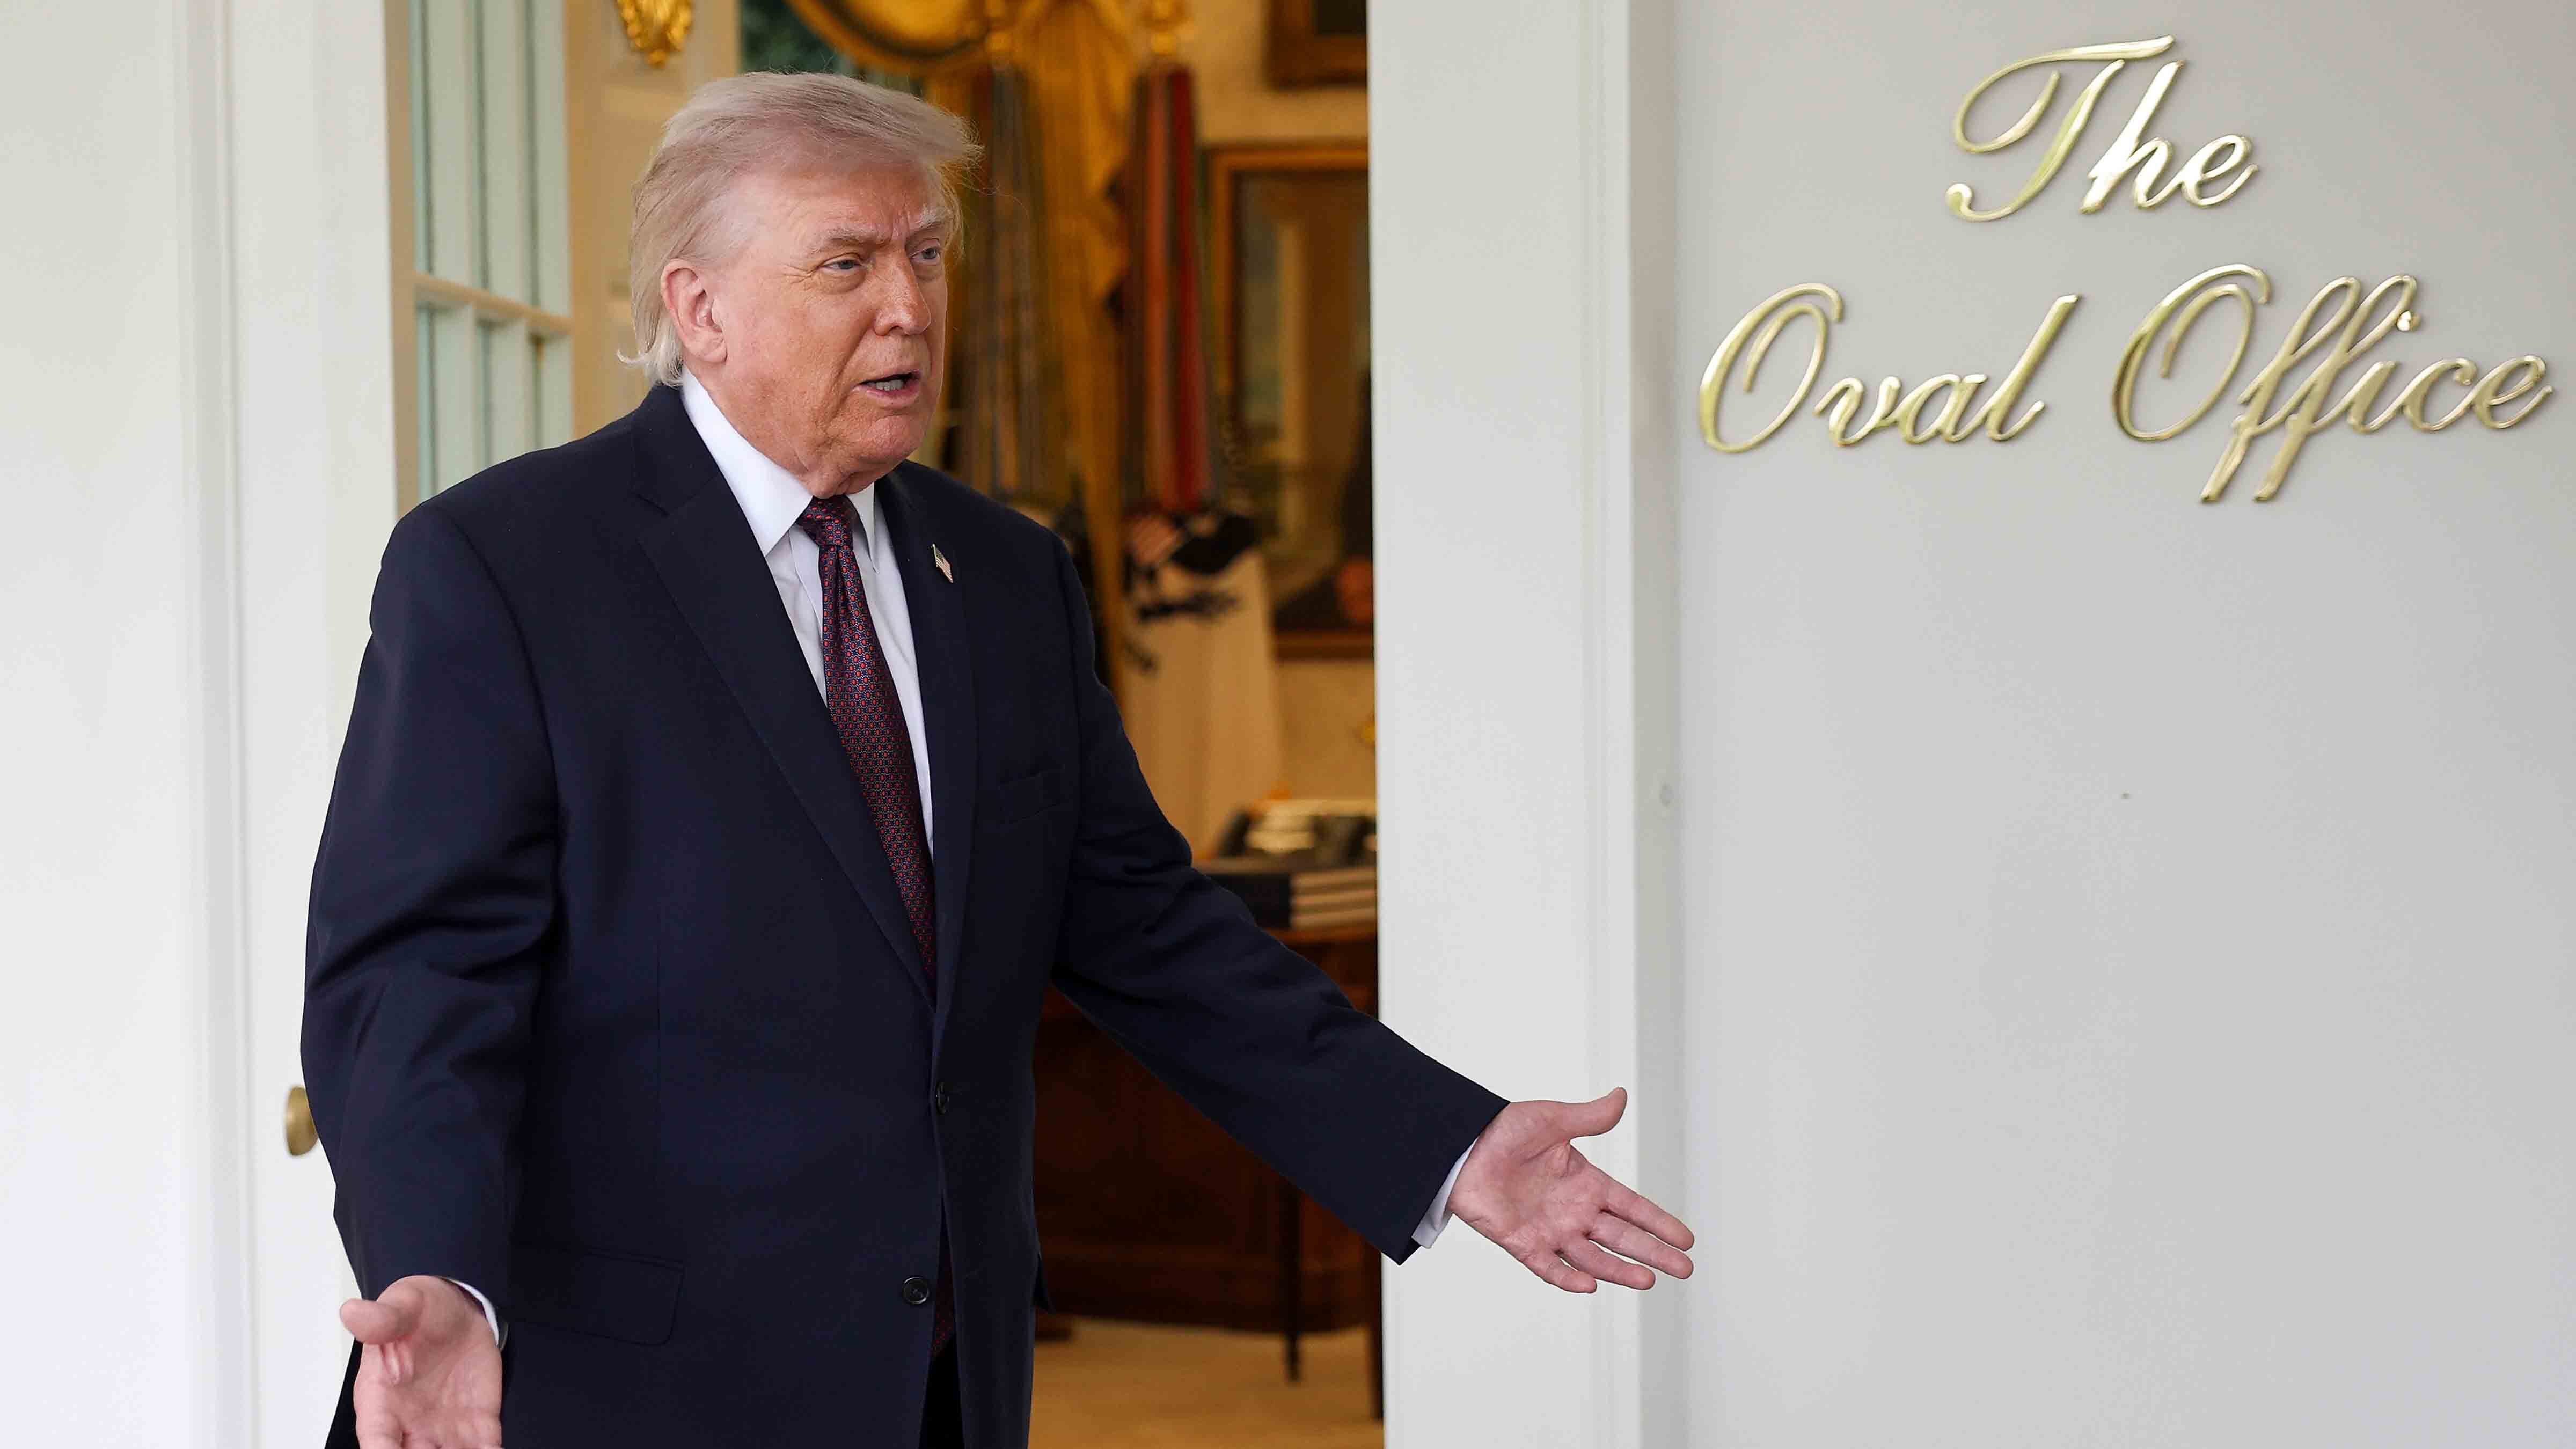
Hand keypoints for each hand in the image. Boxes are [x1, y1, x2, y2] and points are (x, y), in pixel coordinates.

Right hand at [340, 1275, 503, 1448]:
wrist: (457, 1311)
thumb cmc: (419, 1312)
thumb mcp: (402, 1305)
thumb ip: (382, 1318)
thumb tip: (354, 1312)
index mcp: (380, 1400)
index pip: (376, 1440)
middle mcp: (410, 1422)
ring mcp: (444, 1426)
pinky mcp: (476, 1422)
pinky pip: (482, 1448)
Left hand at [1448, 1088, 1694, 1292]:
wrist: (1460, 1147)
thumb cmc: (1503, 1130)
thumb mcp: (1552, 1119)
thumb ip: (1589, 1117)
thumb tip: (1621, 1095)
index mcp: (1586, 1181)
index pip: (1632, 1206)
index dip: (1659, 1222)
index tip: (1687, 1240)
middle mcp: (1573, 1210)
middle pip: (1622, 1236)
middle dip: (1653, 1253)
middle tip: (1684, 1269)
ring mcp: (1550, 1229)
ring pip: (1593, 1257)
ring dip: (1619, 1270)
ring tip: (1648, 1280)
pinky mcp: (1523, 1243)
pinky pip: (1548, 1267)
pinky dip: (1567, 1278)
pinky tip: (1590, 1286)